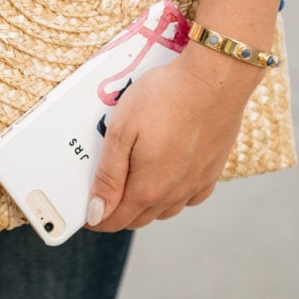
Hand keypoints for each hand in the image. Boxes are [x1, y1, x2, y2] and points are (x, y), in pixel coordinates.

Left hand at [86, 43, 262, 229]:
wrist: (215, 79)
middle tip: (103, 196)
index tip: (84, 213)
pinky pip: (190, 197)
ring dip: (145, 206)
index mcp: (147, 188)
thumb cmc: (164, 97)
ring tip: (131, 187)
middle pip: (139, 219)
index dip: (95, 219)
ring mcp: (196, 183)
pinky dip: (174, 197)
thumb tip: (96, 213)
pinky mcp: (213, 169)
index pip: (115, 219)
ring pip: (165, 211)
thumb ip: (108, 176)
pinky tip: (170, 180)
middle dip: (117, 213)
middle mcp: (174, 193)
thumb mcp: (122, 131)